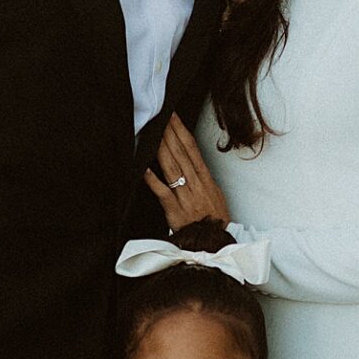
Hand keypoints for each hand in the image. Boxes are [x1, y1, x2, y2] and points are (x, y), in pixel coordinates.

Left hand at [144, 114, 230, 234]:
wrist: (213, 241)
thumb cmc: (214, 219)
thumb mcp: (215, 193)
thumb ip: (202, 176)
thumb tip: (193, 161)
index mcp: (205, 178)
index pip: (192, 149)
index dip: (182, 131)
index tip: (173, 117)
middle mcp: (195, 184)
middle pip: (180, 153)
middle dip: (169, 133)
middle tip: (160, 116)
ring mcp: (185, 196)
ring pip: (172, 167)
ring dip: (161, 148)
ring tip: (153, 133)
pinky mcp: (174, 210)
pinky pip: (162, 192)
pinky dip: (153, 180)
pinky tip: (144, 168)